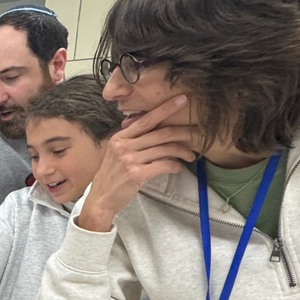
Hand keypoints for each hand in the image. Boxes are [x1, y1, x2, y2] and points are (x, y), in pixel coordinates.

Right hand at [78, 94, 198, 231]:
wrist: (101, 199)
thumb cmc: (111, 177)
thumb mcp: (116, 154)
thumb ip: (131, 141)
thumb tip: (155, 131)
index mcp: (119, 138)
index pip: (146, 119)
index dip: (165, 108)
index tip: (181, 100)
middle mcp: (124, 146)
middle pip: (160, 133)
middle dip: (182, 131)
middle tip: (198, 131)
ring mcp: (129, 159)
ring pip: (165, 149)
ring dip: (183, 151)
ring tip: (191, 155)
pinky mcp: (136, 174)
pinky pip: (164, 164)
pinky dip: (176, 165)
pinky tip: (179, 167)